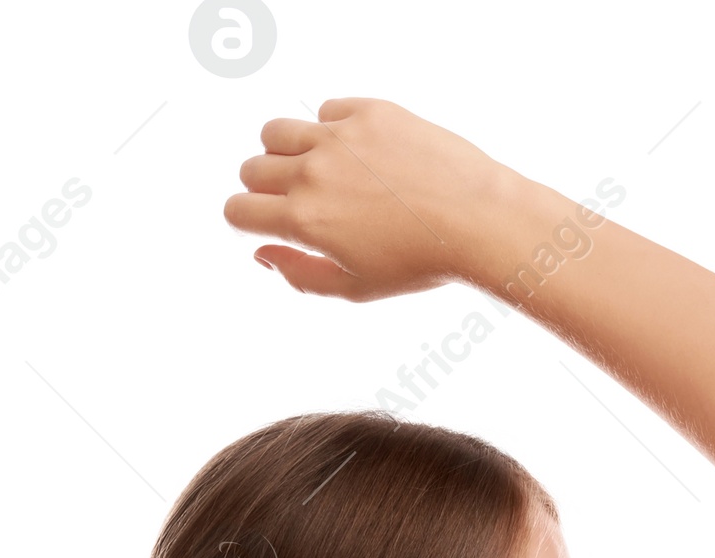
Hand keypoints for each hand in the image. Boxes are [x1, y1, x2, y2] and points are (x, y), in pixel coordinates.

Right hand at [224, 97, 524, 301]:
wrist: (476, 220)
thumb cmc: (420, 263)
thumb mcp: (355, 289)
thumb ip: (299, 275)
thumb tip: (263, 253)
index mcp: (305, 220)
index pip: (238, 211)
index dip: (248, 221)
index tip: (270, 225)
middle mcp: (313, 172)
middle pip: (252, 169)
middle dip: (264, 189)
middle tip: (299, 203)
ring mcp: (340, 137)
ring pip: (276, 132)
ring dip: (284, 153)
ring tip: (317, 172)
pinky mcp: (369, 111)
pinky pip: (326, 112)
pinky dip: (331, 131)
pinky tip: (358, 156)